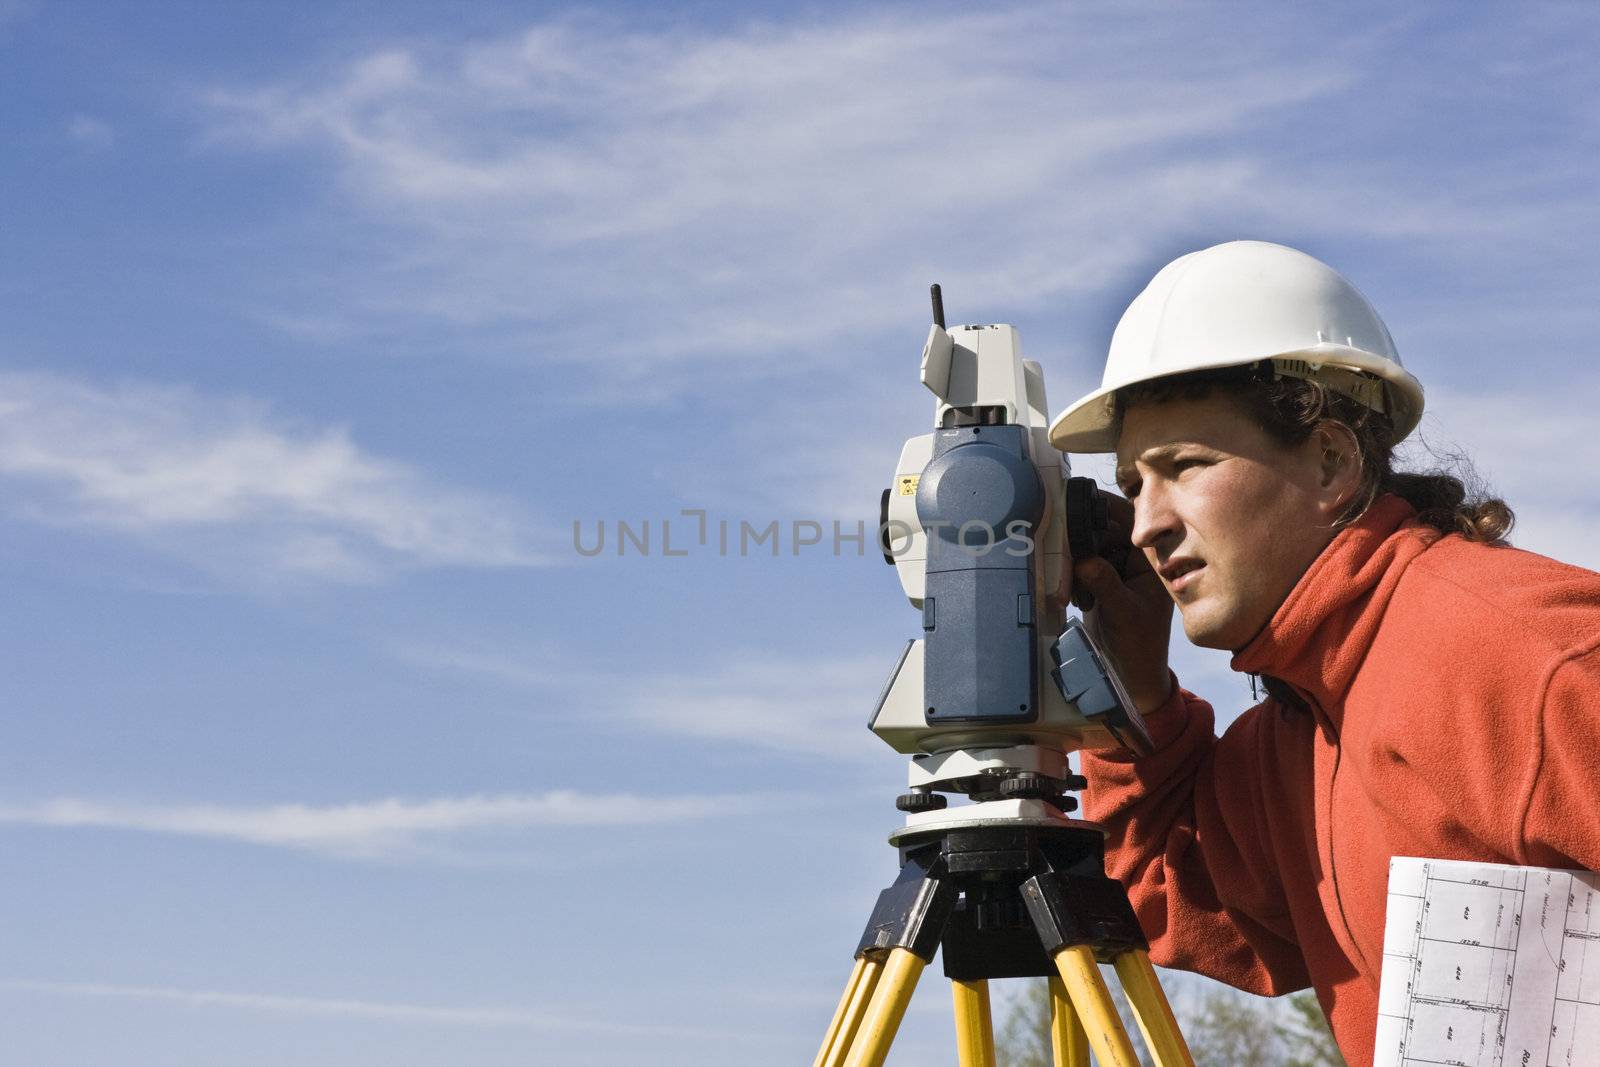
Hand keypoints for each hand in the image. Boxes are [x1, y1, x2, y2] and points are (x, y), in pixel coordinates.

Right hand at [1070, 491, 1174, 715]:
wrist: (1132, 674)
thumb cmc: (1139, 645)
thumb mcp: (1122, 612)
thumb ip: (1104, 582)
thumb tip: (1083, 558)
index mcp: (1150, 560)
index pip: (1127, 521)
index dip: (1103, 509)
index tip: (1077, 506)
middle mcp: (1134, 560)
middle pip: (1101, 530)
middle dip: (1082, 541)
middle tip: (1067, 557)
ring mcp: (1117, 570)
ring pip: (1087, 548)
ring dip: (1075, 562)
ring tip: (1075, 589)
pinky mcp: (1101, 582)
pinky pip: (1081, 566)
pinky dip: (1073, 576)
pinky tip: (1075, 596)